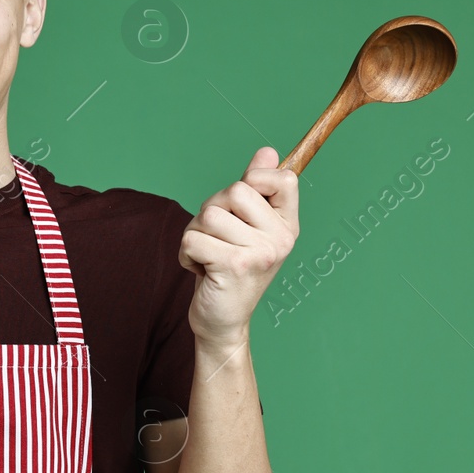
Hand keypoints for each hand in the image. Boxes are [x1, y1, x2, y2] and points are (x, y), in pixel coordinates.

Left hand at [179, 146, 299, 349]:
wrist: (222, 321)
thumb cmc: (231, 269)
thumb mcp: (247, 228)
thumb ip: (256, 190)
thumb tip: (267, 151)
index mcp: (287, 225)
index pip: (284, 178)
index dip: (256, 180)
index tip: (242, 206)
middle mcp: (280, 239)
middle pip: (234, 190)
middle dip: (212, 211)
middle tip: (218, 239)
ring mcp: (260, 253)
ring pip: (208, 215)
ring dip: (196, 234)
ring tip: (209, 256)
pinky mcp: (234, 266)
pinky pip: (192, 239)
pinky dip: (186, 254)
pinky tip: (201, 270)